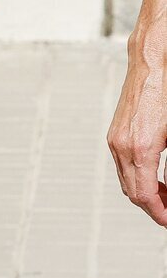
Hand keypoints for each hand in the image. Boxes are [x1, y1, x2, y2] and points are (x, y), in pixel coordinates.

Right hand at [107, 16, 166, 224]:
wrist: (152, 63)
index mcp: (140, 148)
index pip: (144, 197)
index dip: (159, 214)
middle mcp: (121, 145)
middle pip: (132, 193)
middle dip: (153, 207)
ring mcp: (115, 138)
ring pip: (125, 180)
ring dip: (144, 192)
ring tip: (165, 195)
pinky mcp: (115, 131)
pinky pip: (122, 165)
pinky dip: (136, 176)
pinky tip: (153, 175)